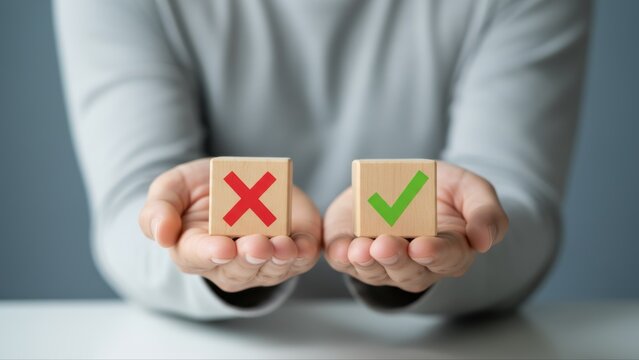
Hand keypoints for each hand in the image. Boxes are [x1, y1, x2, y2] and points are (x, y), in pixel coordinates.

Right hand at [139, 158, 321, 292]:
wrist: (238, 178)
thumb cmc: (200, 189)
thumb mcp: (172, 189)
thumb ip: (158, 210)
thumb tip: (161, 235)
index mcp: (194, 250)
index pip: (198, 257)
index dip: (210, 253)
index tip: (222, 247)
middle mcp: (229, 264)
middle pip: (239, 270)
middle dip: (249, 258)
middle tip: (257, 244)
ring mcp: (262, 261)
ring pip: (271, 269)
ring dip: (278, 259)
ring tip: (283, 246)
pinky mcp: (291, 250)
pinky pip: (300, 260)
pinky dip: (303, 254)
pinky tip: (303, 245)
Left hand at [323, 161, 508, 292]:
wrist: (402, 179)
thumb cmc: (441, 188)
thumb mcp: (471, 189)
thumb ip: (486, 213)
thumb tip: (483, 242)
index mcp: (450, 250)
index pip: (447, 258)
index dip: (435, 254)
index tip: (423, 246)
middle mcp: (416, 265)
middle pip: (407, 270)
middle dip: (395, 258)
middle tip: (385, 245)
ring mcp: (382, 262)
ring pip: (374, 271)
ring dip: (366, 262)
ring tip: (360, 248)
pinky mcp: (352, 250)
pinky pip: (345, 260)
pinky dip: (341, 256)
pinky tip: (341, 249)